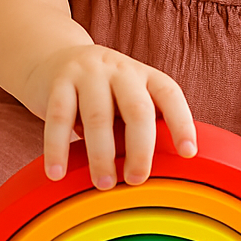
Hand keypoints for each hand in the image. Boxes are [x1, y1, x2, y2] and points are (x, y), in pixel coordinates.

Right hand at [28, 43, 195, 189]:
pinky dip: (57, 148)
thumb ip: (138, 124)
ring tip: (103, 183)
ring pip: (98, 116)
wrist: (52, 56)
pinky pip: (59, 117)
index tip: (188, 153)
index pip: (170, 94)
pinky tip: (57, 173)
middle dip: (140, 148)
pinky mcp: (58, 81)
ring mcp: (89, 72)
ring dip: (101, 155)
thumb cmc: (99, 92)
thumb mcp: (125, 99)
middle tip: (137, 180)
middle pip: (137, 109)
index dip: (182, 123)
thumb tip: (152, 172)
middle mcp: (121, 69)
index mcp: (144, 75)